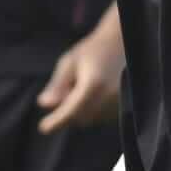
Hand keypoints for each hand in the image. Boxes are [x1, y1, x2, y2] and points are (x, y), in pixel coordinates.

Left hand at [36, 13, 124, 133]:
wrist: (122, 43)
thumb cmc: (94, 50)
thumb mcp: (70, 62)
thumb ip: (58, 84)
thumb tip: (44, 104)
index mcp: (94, 85)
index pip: (70, 112)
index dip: (56, 121)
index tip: (44, 127)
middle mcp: (110, 97)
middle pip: (80, 118)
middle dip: (68, 111)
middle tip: (68, 88)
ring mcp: (120, 103)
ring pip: (92, 119)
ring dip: (81, 110)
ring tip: (85, 85)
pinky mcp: (125, 106)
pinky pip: (103, 117)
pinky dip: (93, 109)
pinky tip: (95, 92)